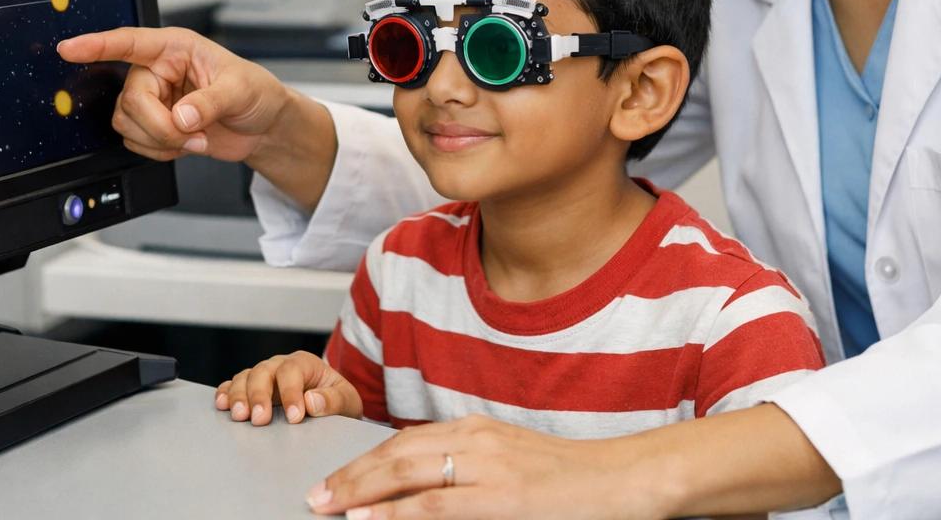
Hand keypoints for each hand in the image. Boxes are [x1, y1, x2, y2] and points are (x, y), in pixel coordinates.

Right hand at [57, 26, 338, 209]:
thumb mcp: (240, 91)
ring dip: (160, 140)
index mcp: (175, 48)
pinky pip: (135, 142)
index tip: (69, 48)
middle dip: (159, 126)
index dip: (97, 45)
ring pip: (127, 124)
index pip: (129, 42)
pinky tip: (186, 145)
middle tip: (191, 134)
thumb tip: (181, 118)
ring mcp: (153, 99)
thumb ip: (209, 103)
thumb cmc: (256, 93)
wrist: (263, 126)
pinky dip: (159, 151)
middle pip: (130, 100)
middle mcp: (157, 70)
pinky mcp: (153, 124)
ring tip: (195, 139)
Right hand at [214, 350, 362, 424]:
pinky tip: (222, 406)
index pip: (292, 371)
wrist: (331, 408)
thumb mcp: (347, 401)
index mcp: (305, 363)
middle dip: (259, 395)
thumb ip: (334, 400)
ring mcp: (263, 377)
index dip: (291, 392)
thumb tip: (311, 401)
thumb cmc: (337, 402)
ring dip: (239, 396)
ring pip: (245, 378)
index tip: (294, 417)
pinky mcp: (250, 390)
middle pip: (263, 371)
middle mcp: (280, 365)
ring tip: (240, 416)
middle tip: (260, 419)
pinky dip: (225, 393)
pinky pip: (232, 386)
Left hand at [305, 414, 651, 518]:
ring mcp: (489, 469)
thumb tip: (419, 495)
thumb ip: (468, 470)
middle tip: (316, 496)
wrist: (625, 480)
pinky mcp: (503, 499)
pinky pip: (438, 507)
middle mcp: (477, 441)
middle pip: (397, 454)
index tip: (335, 479)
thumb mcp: (511, 463)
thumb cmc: (570, 481)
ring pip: (409, 475)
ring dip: (362, 494)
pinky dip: (399, 514)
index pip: (405, 441)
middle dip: (351, 476)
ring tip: (330, 508)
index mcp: (477, 430)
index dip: (364, 461)